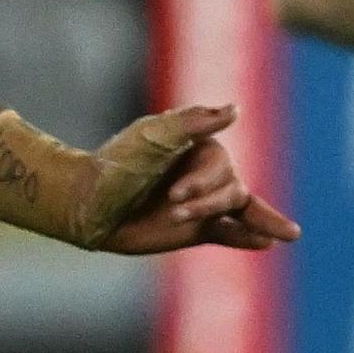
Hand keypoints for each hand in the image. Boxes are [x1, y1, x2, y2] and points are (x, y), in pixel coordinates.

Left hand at [74, 104, 299, 252]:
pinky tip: (269, 243)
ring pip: (236, 210)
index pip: (223, 164)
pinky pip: (233, 233)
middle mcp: (205, 175)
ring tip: (191, 223)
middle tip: (171, 207)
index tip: (174, 193)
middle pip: (232, 187)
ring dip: (227, 221)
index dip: (204, 180)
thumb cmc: (114, 166)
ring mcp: (203, 204)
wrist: (84, 207)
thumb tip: (236, 109)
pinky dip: (251, 237)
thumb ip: (192, 122)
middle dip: (206, 200)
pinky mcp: (198, 231)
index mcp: (198, 147)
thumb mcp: (151, 137)